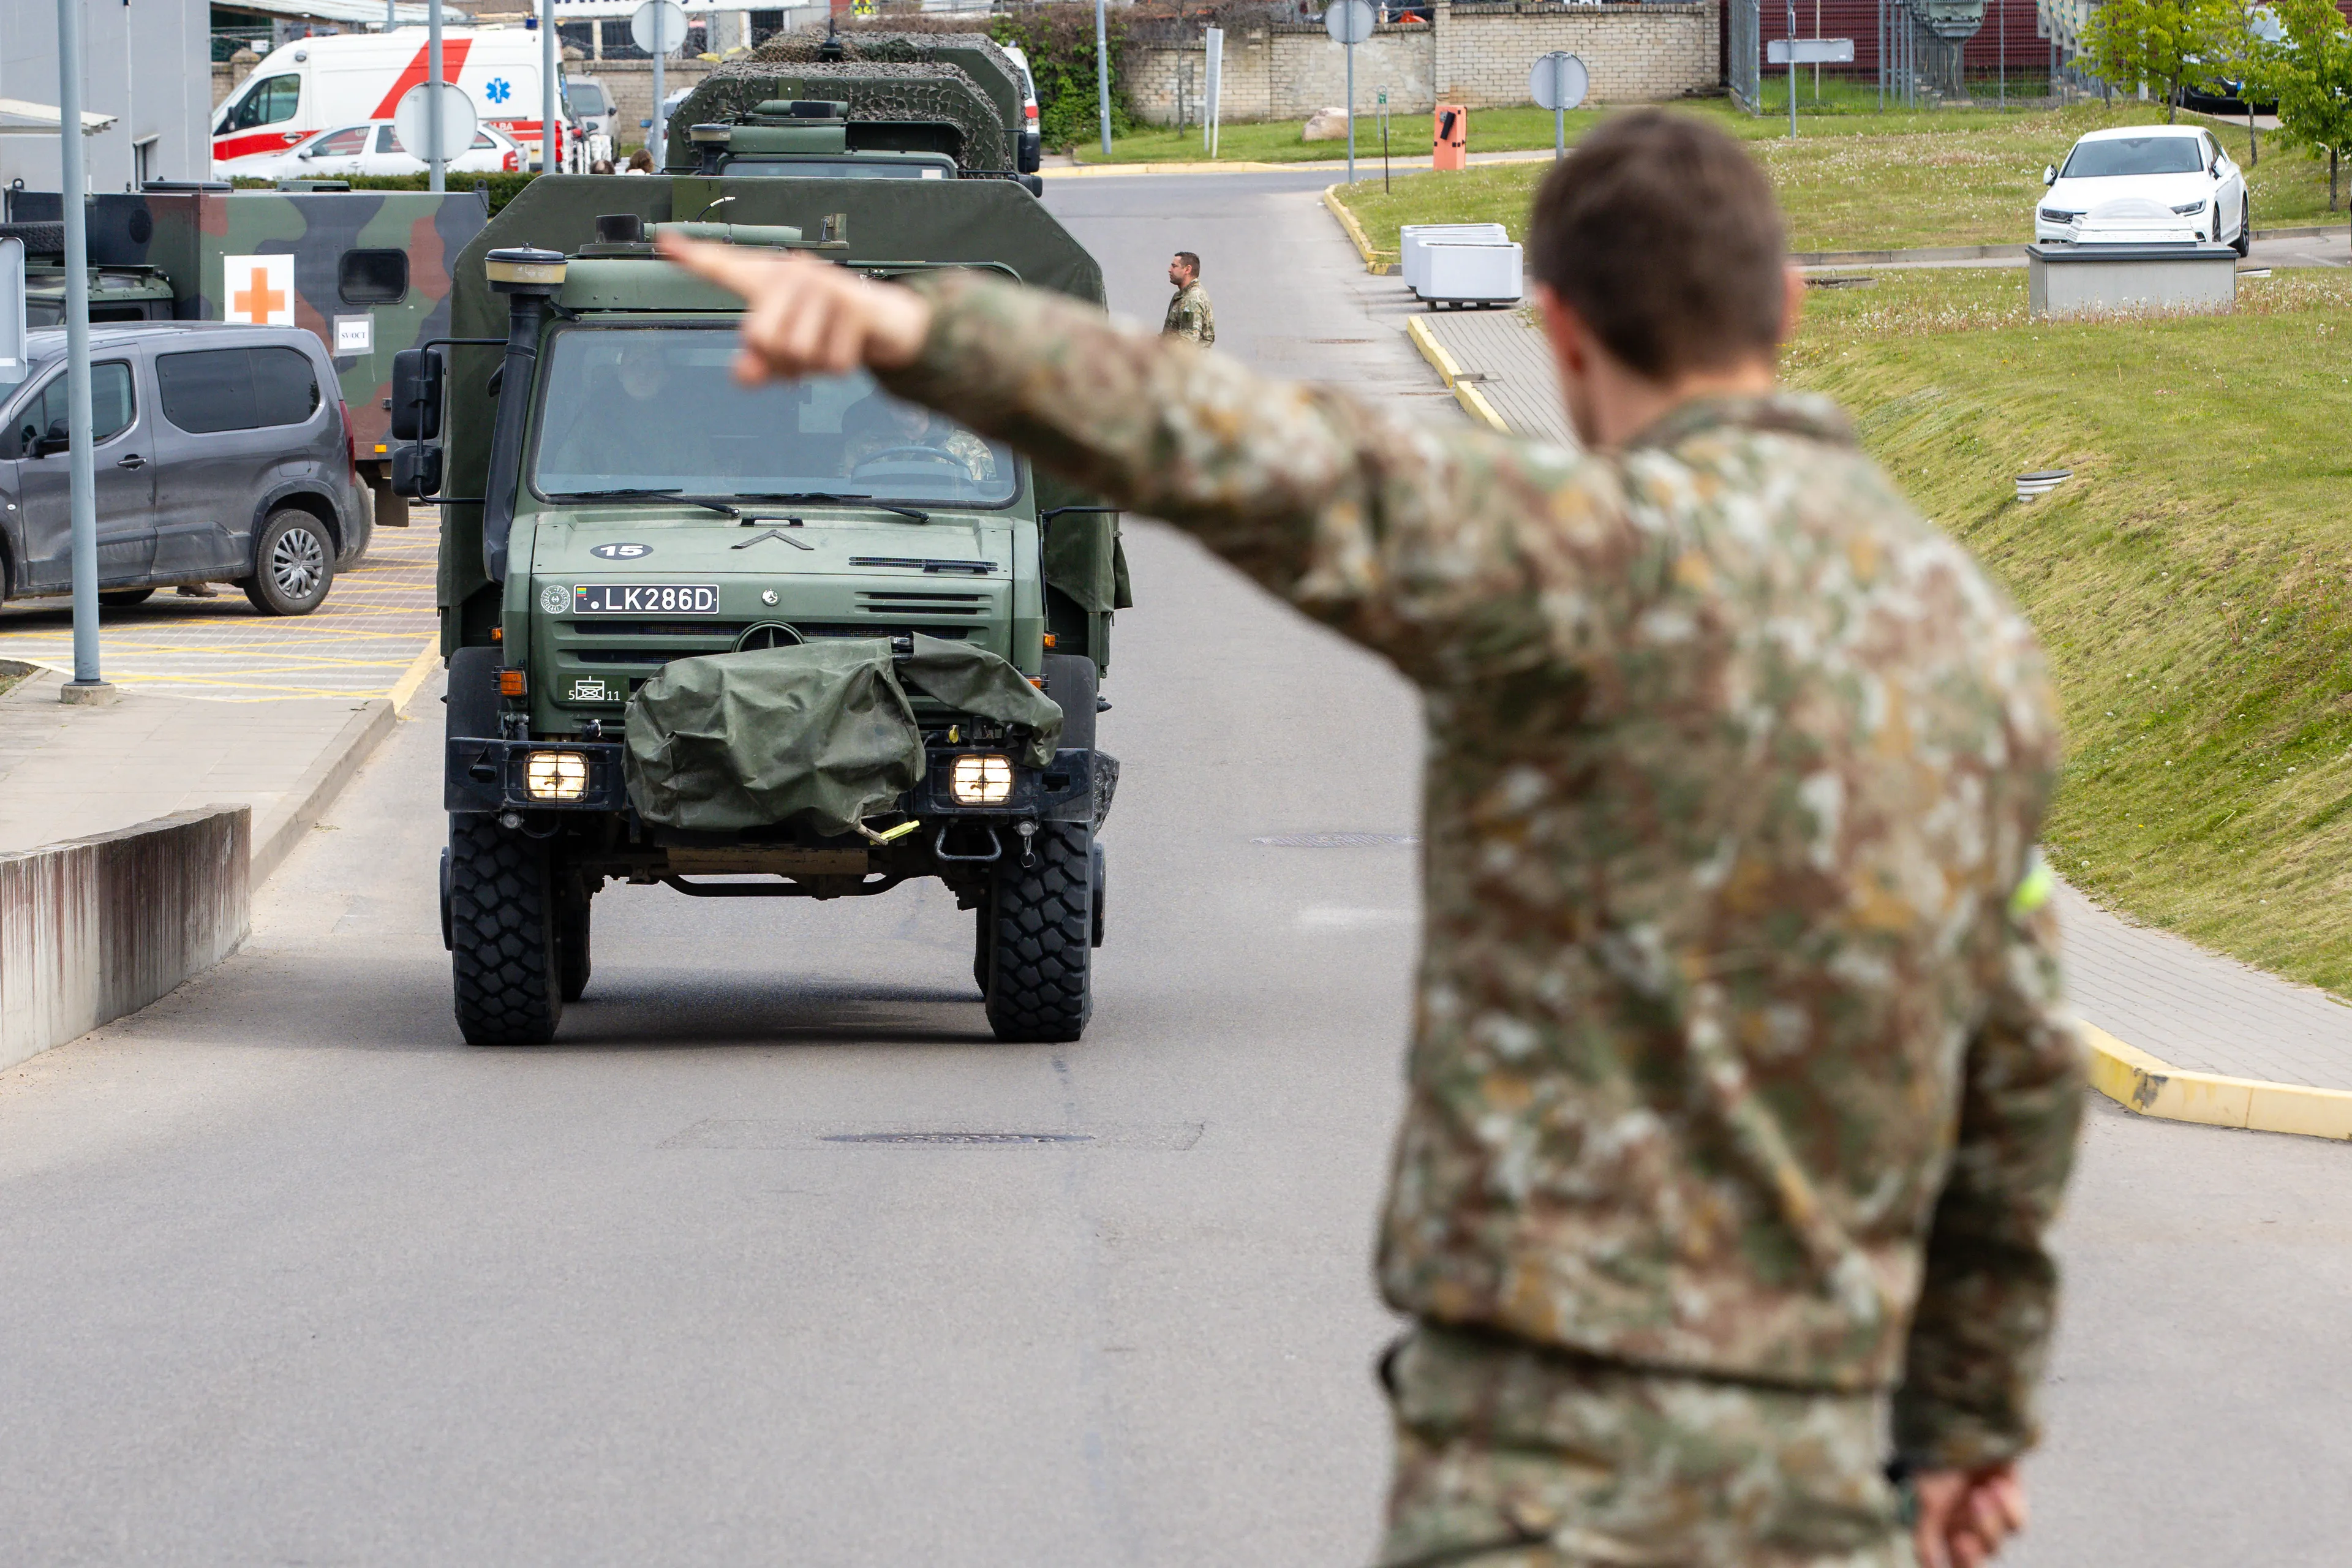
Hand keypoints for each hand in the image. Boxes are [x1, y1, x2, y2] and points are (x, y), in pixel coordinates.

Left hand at [655, 234, 933, 383]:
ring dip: (815, 366)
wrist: (886, 322)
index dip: (693, 257)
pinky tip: (850, 346)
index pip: (724, 267)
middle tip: (803, 354)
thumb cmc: (828, 329)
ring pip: (798, 353)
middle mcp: (792, 274)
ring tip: (828, 346)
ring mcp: (823, 285)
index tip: (665, 243)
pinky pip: (832, 361)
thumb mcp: (789, 352)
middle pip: (760, 338)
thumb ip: (759, 364)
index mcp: (769, 281)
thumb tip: (742, 374)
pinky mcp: (853, 303)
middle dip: (782, 362)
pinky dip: (840, 368)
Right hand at [1911, 1463, 2027, 1567]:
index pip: (1950, 1560)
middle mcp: (1961, 1522)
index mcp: (1937, 1524)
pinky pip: (2017, 1523)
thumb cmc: (1937, 1459)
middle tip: (1964, 1540)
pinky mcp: (2009, 1500)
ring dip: (1988, 1521)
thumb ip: (1925, 1537)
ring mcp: (1986, 1512)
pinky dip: (2008, 1508)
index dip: (1957, 1563)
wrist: (1966, 1423)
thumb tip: (1928, 1567)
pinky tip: (1997, 1484)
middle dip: (1970, 1553)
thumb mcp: (1925, 1498)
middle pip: (1975, 1558)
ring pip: (1996, 1542)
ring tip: (1980, 1492)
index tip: (1956, 1547)